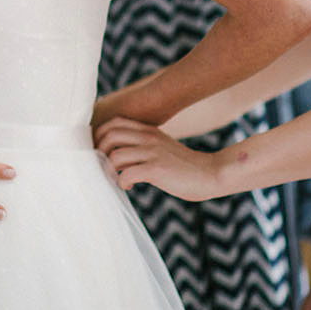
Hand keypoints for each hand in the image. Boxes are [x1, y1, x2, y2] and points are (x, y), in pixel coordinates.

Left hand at [95, 117, 220, 201]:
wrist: (210, 173)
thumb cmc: (183, 165)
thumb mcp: (161, 146)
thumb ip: (142, 144)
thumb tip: (116, 152)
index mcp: (148, 130)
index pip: (114, 122)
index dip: (101, 136)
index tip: (101, 152)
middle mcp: (148, 138)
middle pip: (110, 135)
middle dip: (101, 152)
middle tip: (106, 166)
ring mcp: (153, 153)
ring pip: (115, 155)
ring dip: (110, 170)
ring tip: (118, 178)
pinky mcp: (157, 169)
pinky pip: (127, 173)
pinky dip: (122, 182)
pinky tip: (129, 186)